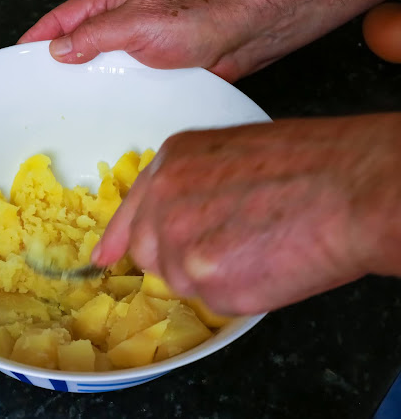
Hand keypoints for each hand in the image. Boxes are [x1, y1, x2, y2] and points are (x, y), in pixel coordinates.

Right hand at [19, 0, 392, 81]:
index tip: (16, 61)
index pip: (60, 23)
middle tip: (37, 96)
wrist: (245, 35)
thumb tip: (60, 49)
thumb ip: (95, 34)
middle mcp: (118, 27)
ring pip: (99, 73)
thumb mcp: (137, 22)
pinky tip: (103, 116)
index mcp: (107, 5)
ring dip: (84, 90)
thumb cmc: (200, 16)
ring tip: (65, 112)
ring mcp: (134, 52)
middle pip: (75, 49)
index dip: (36, 40)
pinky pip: (123, 90)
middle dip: (56, 70)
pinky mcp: (152, 74)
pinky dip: (111, 102)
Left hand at [91, 113, 400, 314]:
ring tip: (257, 246)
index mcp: (171, 164)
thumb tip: (171, 216)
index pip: (130, 212)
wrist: (350, 187)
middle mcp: (164, 204)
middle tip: (226, 245)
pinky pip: (214, 300)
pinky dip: (239, 291)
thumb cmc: (309, 161)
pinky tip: (267, 263)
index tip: (102, 258)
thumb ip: (190, 184)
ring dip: (212, 273)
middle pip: (149, 252)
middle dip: (178, 256)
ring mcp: (181, 246)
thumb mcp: (231, 151)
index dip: (118, 238)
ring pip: (182, 279)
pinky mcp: (207, 283)